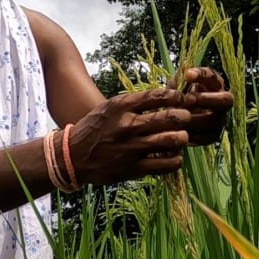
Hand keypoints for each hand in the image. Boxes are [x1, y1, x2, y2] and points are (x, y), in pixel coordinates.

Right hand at [68, 88, 191, 184]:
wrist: (72, 156)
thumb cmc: (96, 128)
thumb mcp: (112, 107)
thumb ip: (138, 100)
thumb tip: (170, 89)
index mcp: (121, 106)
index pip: (158, 96)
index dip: (176, 96)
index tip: (180, 99)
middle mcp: (127, 126)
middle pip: (170, 117)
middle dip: (184, 116)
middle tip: (186, 117)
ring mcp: (131, 148)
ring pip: (172, 140)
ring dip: (182, 137)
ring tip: (181, 137)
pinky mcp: (133, 168)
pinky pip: (166, 165)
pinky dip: (175, 160)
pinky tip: (173, 156)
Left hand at [172, 67, 233, 145]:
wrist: (176, 118)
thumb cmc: (178, 97)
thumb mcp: (177, 86)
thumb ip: (180, 79)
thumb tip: (185, 66)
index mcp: (214, 85)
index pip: (213, 77)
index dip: (202, 75)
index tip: (187, 74)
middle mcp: (222, 102)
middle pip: (225, 100)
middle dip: (207, 99)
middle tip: (187, 98)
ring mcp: (220, 120)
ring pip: (215, 121)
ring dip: (196, 119)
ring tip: (179, 116)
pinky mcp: (213, 136)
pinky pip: (207, 137)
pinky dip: (193, 134)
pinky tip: (180, 130)